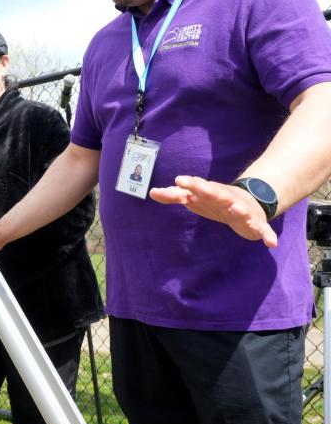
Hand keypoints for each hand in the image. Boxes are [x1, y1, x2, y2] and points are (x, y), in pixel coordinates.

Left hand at [149, 175, 277, 247]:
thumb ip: (174, 195)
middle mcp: (226, 198)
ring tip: (236, 208)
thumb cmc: (215, 201)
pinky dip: (267, 235)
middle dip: (208, 190)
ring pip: (241, 209)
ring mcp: (242, 210)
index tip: (178, 180)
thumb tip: (152, 192)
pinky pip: (263, 229)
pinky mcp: (256, 223)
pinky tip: (271, 243)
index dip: (189, 184)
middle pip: (217, 193)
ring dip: (239, 209)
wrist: (249, 203)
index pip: (197, 187)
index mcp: (211, 193)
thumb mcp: (195, 198)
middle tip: (198, 187)